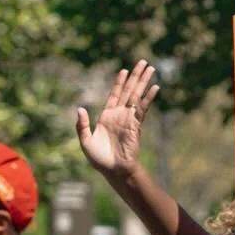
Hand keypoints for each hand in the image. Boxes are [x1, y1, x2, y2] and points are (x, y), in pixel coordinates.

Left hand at [76, 61, 159, 178]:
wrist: (114, 171)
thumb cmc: (99, 160)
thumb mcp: (85, 141)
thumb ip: (81, 125)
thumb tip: (79, 108)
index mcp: (106, 116)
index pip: (114, 94)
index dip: (119, 82)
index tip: (125, 70)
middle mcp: (119, 115)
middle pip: (128, 90)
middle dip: (136, 76)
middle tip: (143, 62)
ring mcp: (129, 119)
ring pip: (137, 96)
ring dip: (143, 82)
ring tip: (151, 69)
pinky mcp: (136, 125)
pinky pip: (143, 108)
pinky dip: (148, 98)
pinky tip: (155, 88)